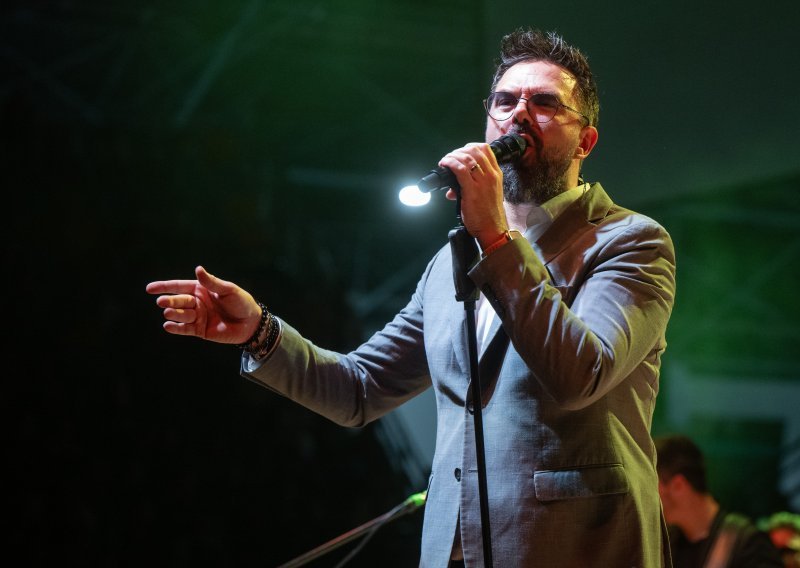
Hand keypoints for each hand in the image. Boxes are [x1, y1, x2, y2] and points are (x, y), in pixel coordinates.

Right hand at [145, 266, 261, 343]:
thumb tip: (197, 269)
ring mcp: (197, 317)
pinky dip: (176, 328)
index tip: (149, 289)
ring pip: (180, 315)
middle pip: (178, 301)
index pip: (179, 286)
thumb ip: (212, 282)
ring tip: (168, 312)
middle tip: (161, 302)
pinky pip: (185, 329)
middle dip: (169, 301)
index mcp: (201, 289)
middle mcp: (196, 302)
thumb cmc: (241, 302)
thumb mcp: (228, 290)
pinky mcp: (199, 330)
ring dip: (174, 313)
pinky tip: (168, 325)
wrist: (250, 323)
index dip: (164, 287)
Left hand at [439, 142, 508, 247]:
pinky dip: (450, 163)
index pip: (486, 150)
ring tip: (445, 161)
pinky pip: (460, 169)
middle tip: (450, 157)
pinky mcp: (472, 190)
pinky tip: (445, 164)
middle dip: (459, 150)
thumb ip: (472, 188)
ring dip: (452, 156)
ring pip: (466, 158)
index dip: (470, 146)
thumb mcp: (487, 195)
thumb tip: (452, 190)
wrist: (493, 229)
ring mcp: (482, 182)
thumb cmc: (489, 214)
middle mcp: (491, 176)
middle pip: (475, 151)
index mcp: (496, 175)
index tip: (461, 151)